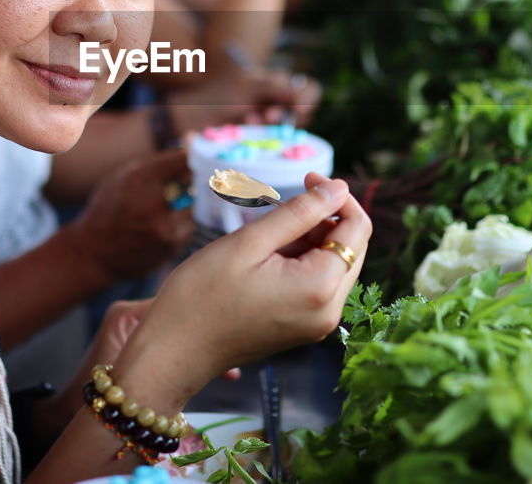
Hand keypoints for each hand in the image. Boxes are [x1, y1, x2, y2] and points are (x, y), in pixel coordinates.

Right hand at [66, 148, 195, 281]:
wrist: (93, 254)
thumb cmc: (109, 208)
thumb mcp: (124, 176)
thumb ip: (160, 161)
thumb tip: (193, 138)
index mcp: (138, 180)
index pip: (184, 160)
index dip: (195, 154)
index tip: (196, 154)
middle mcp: (152, 205)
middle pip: (197, 183)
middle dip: (196, 179)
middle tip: (191, 179)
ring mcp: (165, 230)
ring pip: (197, 206)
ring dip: (191, 202)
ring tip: (168, 205)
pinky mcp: (173, 248)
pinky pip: (192, 226)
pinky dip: (184, 222)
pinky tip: (164, 224)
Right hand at [113, 172, 370, 397]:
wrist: (173, 352)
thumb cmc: (202, 294)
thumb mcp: (251, 242)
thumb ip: (300, 213)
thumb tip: (339, 188)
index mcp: (320, 288)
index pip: (358, 229)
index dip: (337, 196)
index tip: (306, 178)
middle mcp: (329, 311)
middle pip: (351, 248)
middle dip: (325, 218)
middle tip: (282, 202)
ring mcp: (316, 324)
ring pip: (334, 265)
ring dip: (310, 240)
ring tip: (265, 234)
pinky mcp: (302, 328)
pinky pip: (317, 284)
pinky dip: (301, 261)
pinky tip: (267, 256)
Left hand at [166, 68, 321, 131]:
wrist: (191, 116)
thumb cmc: (218, 95)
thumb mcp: (248, 85)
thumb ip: (276, 87)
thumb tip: (303, 95)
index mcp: (277, 82)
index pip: (309, 89)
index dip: (307, 99)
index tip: (296, 108)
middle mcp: (277, 101)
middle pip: (303, 111)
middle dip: (286, 114)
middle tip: (267, 116)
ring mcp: (269, 121)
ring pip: (288, 126)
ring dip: (270, 123)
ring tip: (248, 118)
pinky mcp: (260, 138)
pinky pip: (273, 138)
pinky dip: (260, 132)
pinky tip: (243, 124)